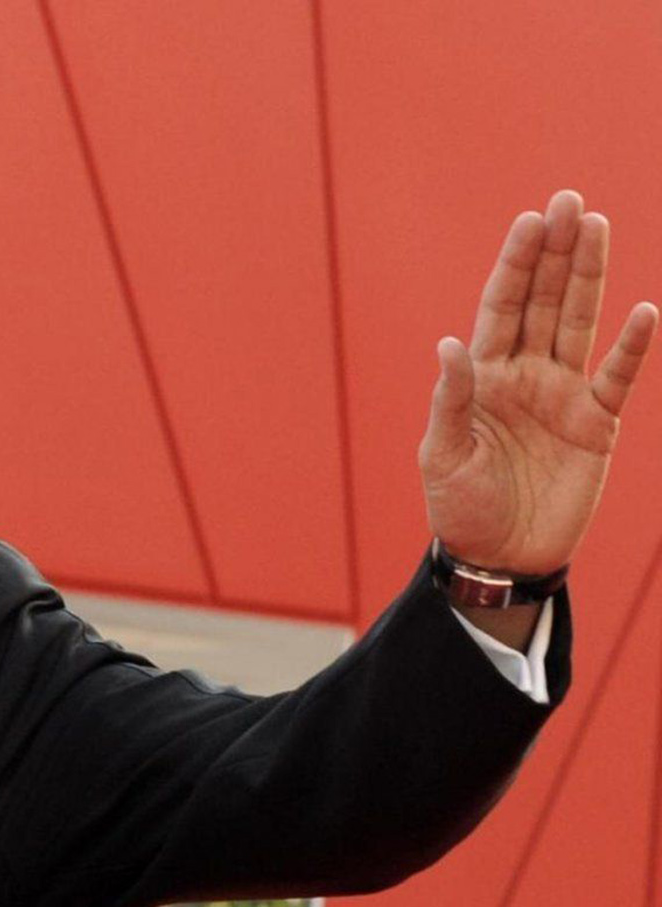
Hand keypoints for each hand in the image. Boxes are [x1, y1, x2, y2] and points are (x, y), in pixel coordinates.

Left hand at [418, 190, 657, 574]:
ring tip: (598, 227)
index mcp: (483, 375)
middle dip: (556, 253)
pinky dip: (632, 348)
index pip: (502, 306)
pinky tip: (644, 312)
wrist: (498, 557)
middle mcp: (525, 374)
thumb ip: (450, 400)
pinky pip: (617, 378)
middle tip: (569, 201)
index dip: (516, 264)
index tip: (530, 221)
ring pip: (581, 323)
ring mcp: (563, 395)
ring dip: (589, 277)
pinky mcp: (596, 425)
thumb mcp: (443, 455)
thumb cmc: (459, 507)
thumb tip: (449, 344)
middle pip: (545, 301)